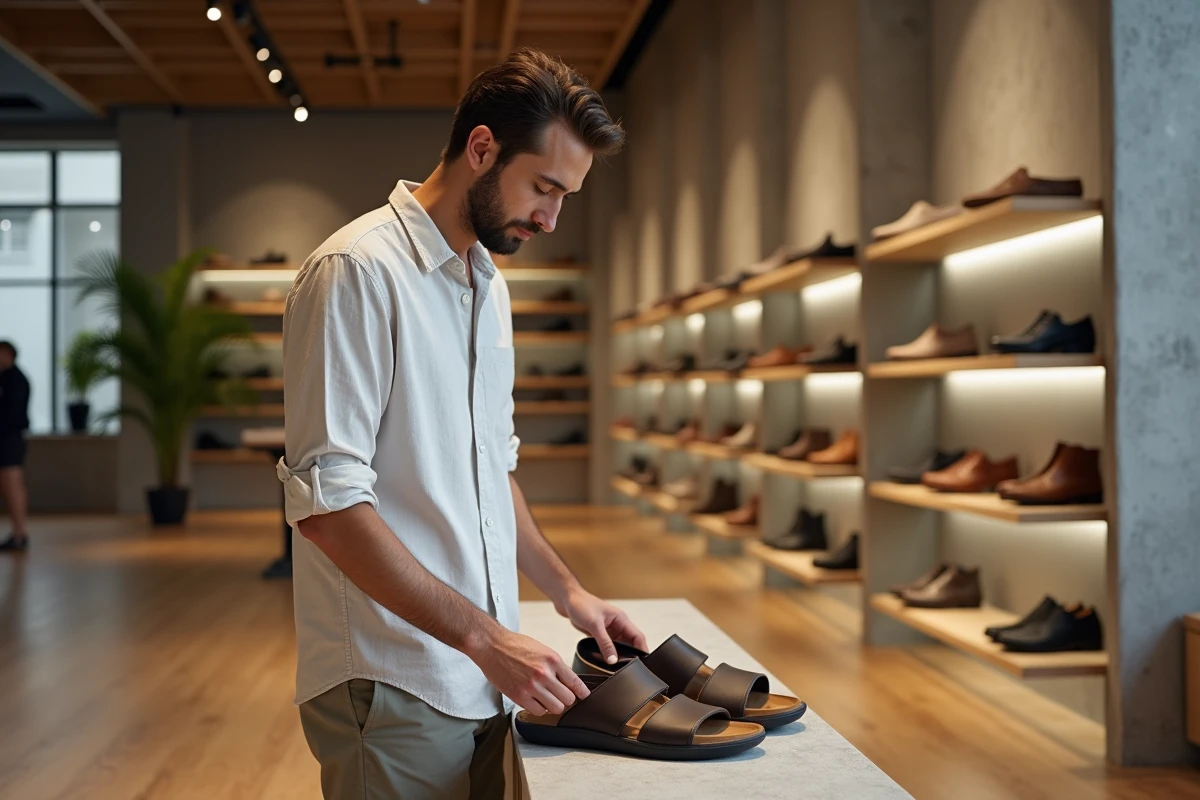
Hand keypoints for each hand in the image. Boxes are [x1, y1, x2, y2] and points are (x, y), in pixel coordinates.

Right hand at [472, 629, 589, 715]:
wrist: (492, 646)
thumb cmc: (514, 645)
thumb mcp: (542, 650)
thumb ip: (555, 665)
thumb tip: (567, 681)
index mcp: (552, 659)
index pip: (575, 682)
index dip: (582, 691)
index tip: (584, 695)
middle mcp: (544, 674)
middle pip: (568, 699)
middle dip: (566, 698)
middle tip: (561, 696)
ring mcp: (532, 686)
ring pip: (555, 708)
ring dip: (553, 705)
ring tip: (548, 699)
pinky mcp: (519, 696)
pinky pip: (538, 711)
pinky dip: (539, 708)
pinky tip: (535, 700)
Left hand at [556, 588, 648, 665]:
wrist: (567, 599)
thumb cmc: (581, 604)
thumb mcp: (595, 625)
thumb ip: (605, 643)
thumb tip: (613, 659)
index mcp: (621, 619)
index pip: (638, 636)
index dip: (642, 649)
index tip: (644, 663)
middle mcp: (617, 624)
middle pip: (630, 643)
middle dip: (631, 654)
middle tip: (630, 668)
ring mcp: (608, 629)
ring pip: (619, 645)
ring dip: (620, 654)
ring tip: (619, 667)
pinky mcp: (600, 633)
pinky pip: (609, 646)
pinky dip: (609, 653)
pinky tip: (606, 661)